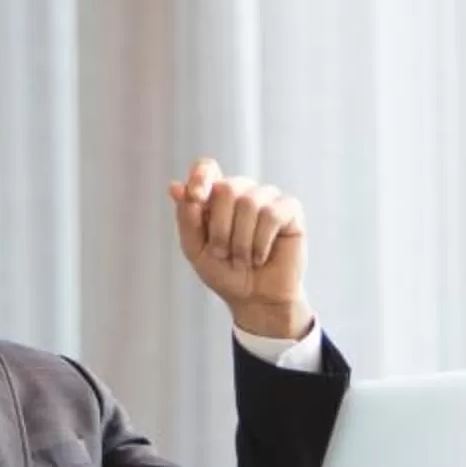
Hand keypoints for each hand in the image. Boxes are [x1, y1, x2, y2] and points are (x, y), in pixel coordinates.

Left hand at [167, 157, 313, 341]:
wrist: (255, 299)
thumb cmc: (225, 273)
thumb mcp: (196, 249)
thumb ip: (186, 218)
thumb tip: (175, 186)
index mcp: (216, 196)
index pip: (207, 167)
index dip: (201, 176)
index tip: (196, 196)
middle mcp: (242, 191)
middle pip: (227, 187)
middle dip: (220, 228)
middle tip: (223, 253)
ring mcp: (267, 198)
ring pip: (250, 203)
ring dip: (241, 242)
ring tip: (244, 259)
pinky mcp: (290, 210)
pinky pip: (271, 214)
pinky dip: (261, 242)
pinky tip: (260, 257)